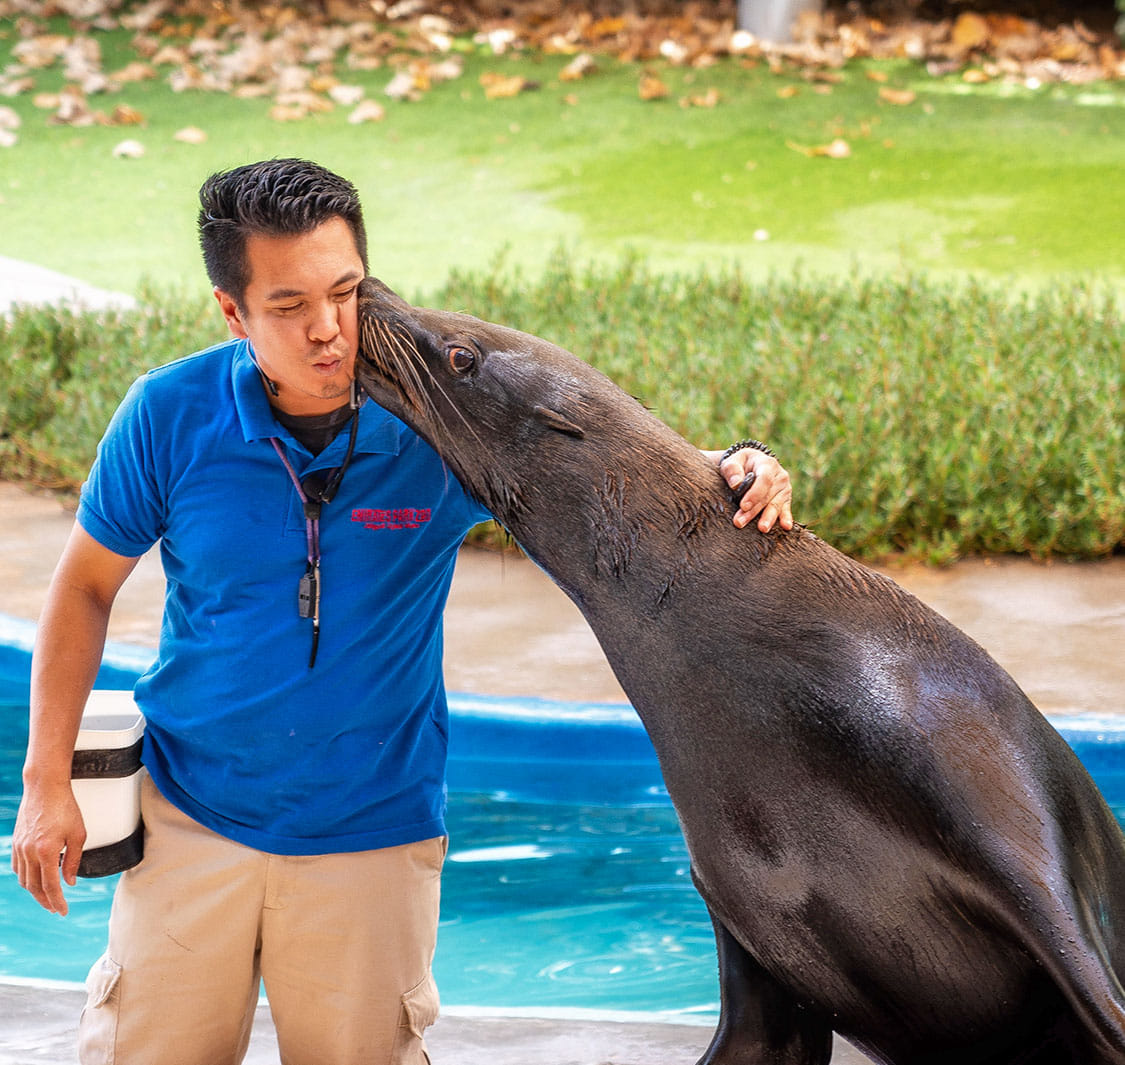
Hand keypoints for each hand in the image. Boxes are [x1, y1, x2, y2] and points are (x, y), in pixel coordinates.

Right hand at [11, 780, 85, 915]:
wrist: (44, 789)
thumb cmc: (66, 809)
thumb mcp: (79, 834)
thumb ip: (74, 861)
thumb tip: (69, 882)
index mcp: (47, 852)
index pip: (51, 886)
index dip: (57, 901)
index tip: (63, 912)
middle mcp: (30, 852)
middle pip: (35, 887)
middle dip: (46, 900)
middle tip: (56, 909)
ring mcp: (19, 848)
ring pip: (24, 879)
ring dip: (35, 890)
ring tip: (48, 896)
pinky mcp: (15, 843)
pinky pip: (18, 867)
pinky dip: (26, 877)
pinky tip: (35, 878)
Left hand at [718, 447, 793, 532]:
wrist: (751, 465)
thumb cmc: (740, 464)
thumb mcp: (732, 461)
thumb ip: (732, 469)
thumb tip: (736, 483)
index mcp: (767, 464)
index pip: (764, 479)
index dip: (754, 494)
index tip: (743, 506)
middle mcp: (780, 476)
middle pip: (767, 496)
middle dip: (754, 511)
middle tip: (740, 522)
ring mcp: (784, 488)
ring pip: (776, 505)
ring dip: (768, 518)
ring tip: (762, 529)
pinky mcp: (785, 499)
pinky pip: (786, 509)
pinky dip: (786, 518)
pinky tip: (786, 527)